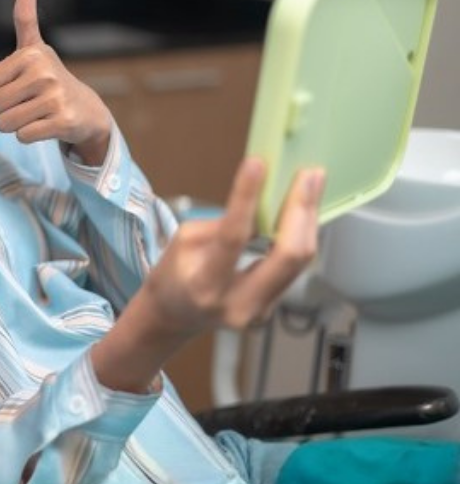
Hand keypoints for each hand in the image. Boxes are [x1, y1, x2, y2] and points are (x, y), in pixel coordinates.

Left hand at [0, 0, 112, 164]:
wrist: (86, 109)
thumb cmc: (49, 78)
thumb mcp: (35, 47)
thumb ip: (25, 18)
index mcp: (29, 55)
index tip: (8, 89)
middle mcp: (42, 73)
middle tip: (20, 105)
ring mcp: (54, 98)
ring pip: (5, 124)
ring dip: (13, 125)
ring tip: (31, 114)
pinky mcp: (62, 121)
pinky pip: (23, 136)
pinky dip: (27, 135)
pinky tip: (42, 124)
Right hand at [91, 158, 324, 392]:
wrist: (172, 318)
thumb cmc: (172, 276)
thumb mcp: (183, 243)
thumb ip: (222, 226)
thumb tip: (262, 204)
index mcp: (206, 286)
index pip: (233, 238)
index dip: (247, 198)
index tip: (257, 165)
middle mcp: (239, 304)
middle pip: (287, 256)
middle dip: (301, 210)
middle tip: (310, 175)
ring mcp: (261, 312)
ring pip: (299, 262)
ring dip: (307, 220)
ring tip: (311, 185)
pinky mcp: (272, 308)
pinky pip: (294, 268)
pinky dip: (299, 236)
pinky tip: (301, 213)